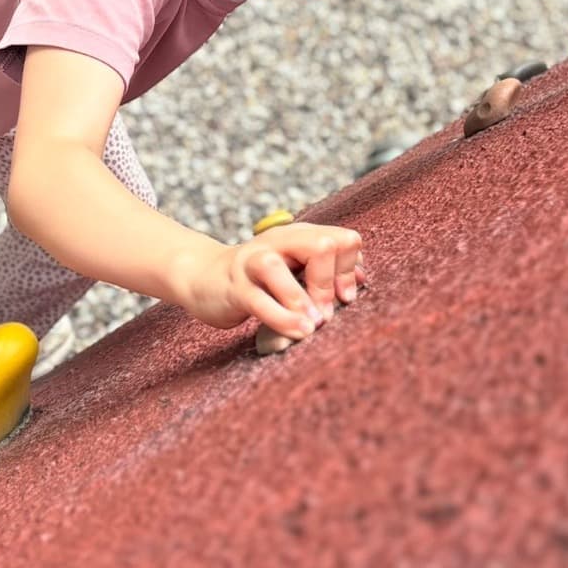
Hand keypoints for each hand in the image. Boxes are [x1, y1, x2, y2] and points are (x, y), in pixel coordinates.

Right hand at [181, 222, 364, 340]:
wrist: (204, 277)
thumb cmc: (259, 279)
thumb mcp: (296, 268)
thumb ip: (326, 270)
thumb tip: (363, 276)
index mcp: (299, 235)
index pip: (342, 240)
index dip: (351, 270)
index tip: (346, 298)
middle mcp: (278, 242)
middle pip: (321, 245)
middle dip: (330, 282)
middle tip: (328, 313)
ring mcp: (252, 262)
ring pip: (279, 270)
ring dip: (304, 300)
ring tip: (315, 324)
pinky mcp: (235, 287)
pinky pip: (259, 302)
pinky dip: (282, 319)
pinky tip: (298, 332)